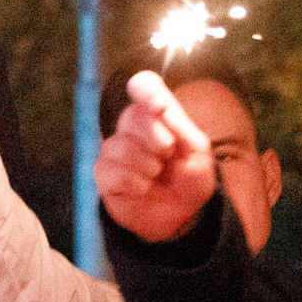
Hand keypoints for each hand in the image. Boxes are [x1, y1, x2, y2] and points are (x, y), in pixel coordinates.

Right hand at [93, 70, 217, 243]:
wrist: (185, 215)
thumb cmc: (190, 179)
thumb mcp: (197, 150)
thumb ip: (178, 123)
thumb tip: (157, 101)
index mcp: (155, 115)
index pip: (143, 86)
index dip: (146, 90)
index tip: (160, 105)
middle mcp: (131, 128)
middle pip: (130, 115)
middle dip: (155, 137)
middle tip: (168, 155)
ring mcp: (115, 151)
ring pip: (119, 145)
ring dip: (146, 164)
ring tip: (156, 175)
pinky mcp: (104, 175)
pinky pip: (110, 171)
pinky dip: (133, 182)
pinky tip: (144, 188)